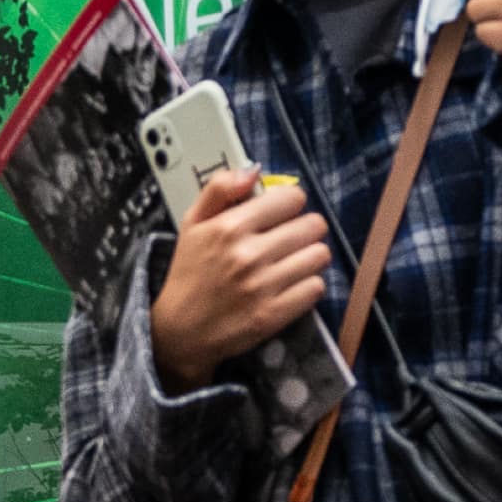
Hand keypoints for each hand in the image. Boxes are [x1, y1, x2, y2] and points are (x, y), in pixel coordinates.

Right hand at [149, 167, 328, 390]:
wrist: (181, 330)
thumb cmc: (190, 273)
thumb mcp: (192, 222)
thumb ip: (219, 188)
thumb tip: (253, 171)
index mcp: (230, 226)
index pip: (292, 198)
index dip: (289, 203)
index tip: (281, 213)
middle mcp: (249, 255)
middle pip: (313, 225)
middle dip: (304, 228)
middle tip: (290, 238)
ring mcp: (263, 286)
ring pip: (319, 255)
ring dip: (310, 256)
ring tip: (292, 261)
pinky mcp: (274, 314)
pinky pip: (316, 287)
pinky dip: (308, 284)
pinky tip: (291, 284)